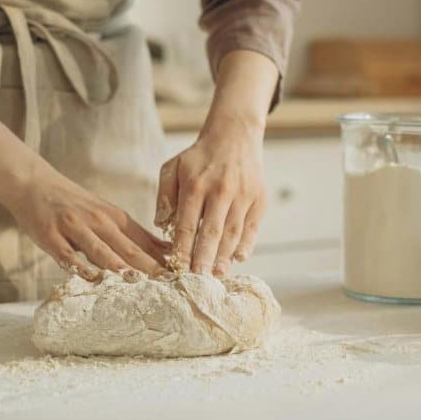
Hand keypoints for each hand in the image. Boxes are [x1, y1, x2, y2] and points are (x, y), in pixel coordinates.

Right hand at [6, 166, 169, 279]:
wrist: (35, 184)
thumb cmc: (76, 205)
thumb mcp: (108, 215)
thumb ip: (134, 236)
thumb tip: (167, 253)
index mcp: (116, 218)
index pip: (145, 241)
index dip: (164, 259)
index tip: (182, 274)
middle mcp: (99, 221)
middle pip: (129, 248)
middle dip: (150, 267)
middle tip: (169, 283)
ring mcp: (75, 228)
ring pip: (101, 250)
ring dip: (120, 266)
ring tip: (137, 281)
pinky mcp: (51, 236)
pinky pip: (67, 254)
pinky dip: (79, 266)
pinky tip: (90, 278)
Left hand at [155, 50, 277, 275]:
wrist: (234, 137)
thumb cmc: (198, 158)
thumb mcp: (172, 168)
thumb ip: (164, 196)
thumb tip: (162, 226)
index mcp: (196, 184)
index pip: (187, 225)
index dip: (182, 250)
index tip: (177, 270)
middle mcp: (221, 190)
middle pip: (211, 233)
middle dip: (203, 260)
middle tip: (197, 282)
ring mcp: (243, 195)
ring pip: (233, 234)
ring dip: (224, 257)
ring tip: (216, 276)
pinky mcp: (259, 199)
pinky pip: (252, 228)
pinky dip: (246, 246)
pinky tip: (237, 260)